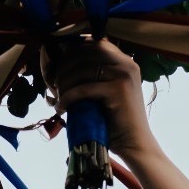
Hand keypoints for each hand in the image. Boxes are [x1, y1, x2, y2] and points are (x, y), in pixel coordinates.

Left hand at [40, 38, 157, 162]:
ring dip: (63, 84)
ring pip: (82, 70)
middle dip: (63, 68)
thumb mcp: (104, 92)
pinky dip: (67, 98)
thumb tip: (60, 68)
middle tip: (53, 85)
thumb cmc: (115, 122)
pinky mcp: (118, 90)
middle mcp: (126, 63)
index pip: (92, 44)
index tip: (57, 70)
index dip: (71, 53)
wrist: (134, 144)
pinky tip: (61, 108)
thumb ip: (92, 77)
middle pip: (84, 53)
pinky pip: (83, 89)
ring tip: (57, 98)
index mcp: (124, 60)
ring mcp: (124, 74)